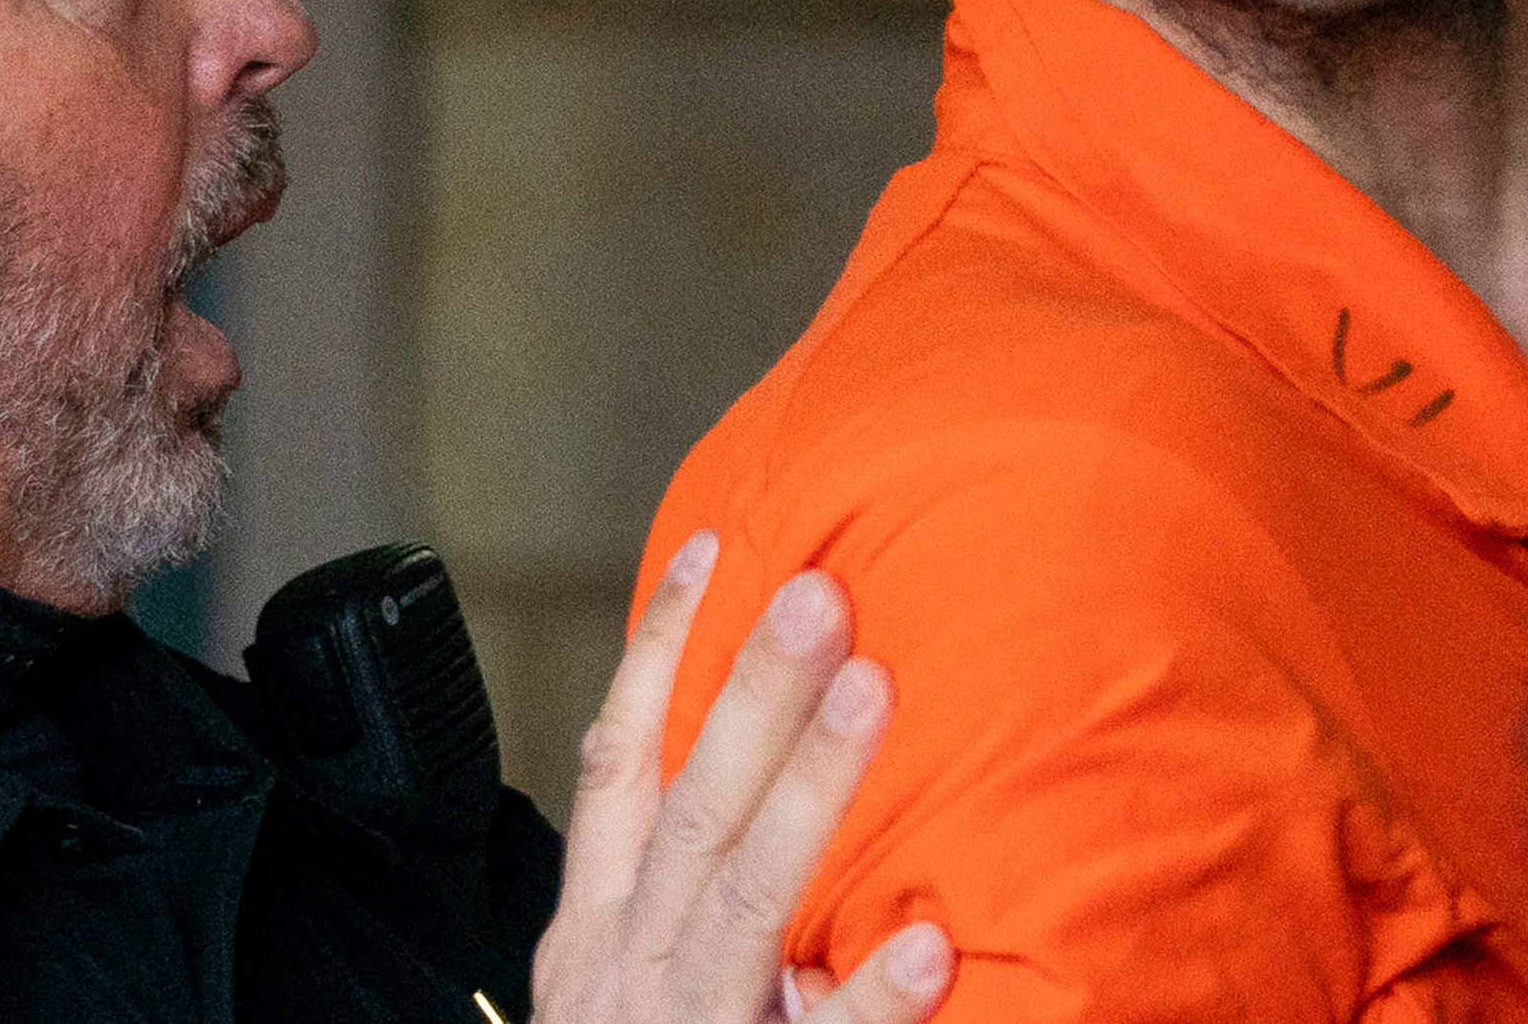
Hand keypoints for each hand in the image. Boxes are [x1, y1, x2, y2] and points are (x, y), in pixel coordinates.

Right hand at [531, 533, 952, 1023]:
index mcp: (598, 936)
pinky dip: (868, 1004)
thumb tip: (767, 779)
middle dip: (751, 690)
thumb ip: (681, 899)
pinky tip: (930, 949)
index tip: (713, 548)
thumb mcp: (622, 989)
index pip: (619, 766)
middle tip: (823, 588)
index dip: (657, 656)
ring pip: (742, 898)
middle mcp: (629, 972)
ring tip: (877, 692)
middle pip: (691, 807)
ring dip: (809, 792)